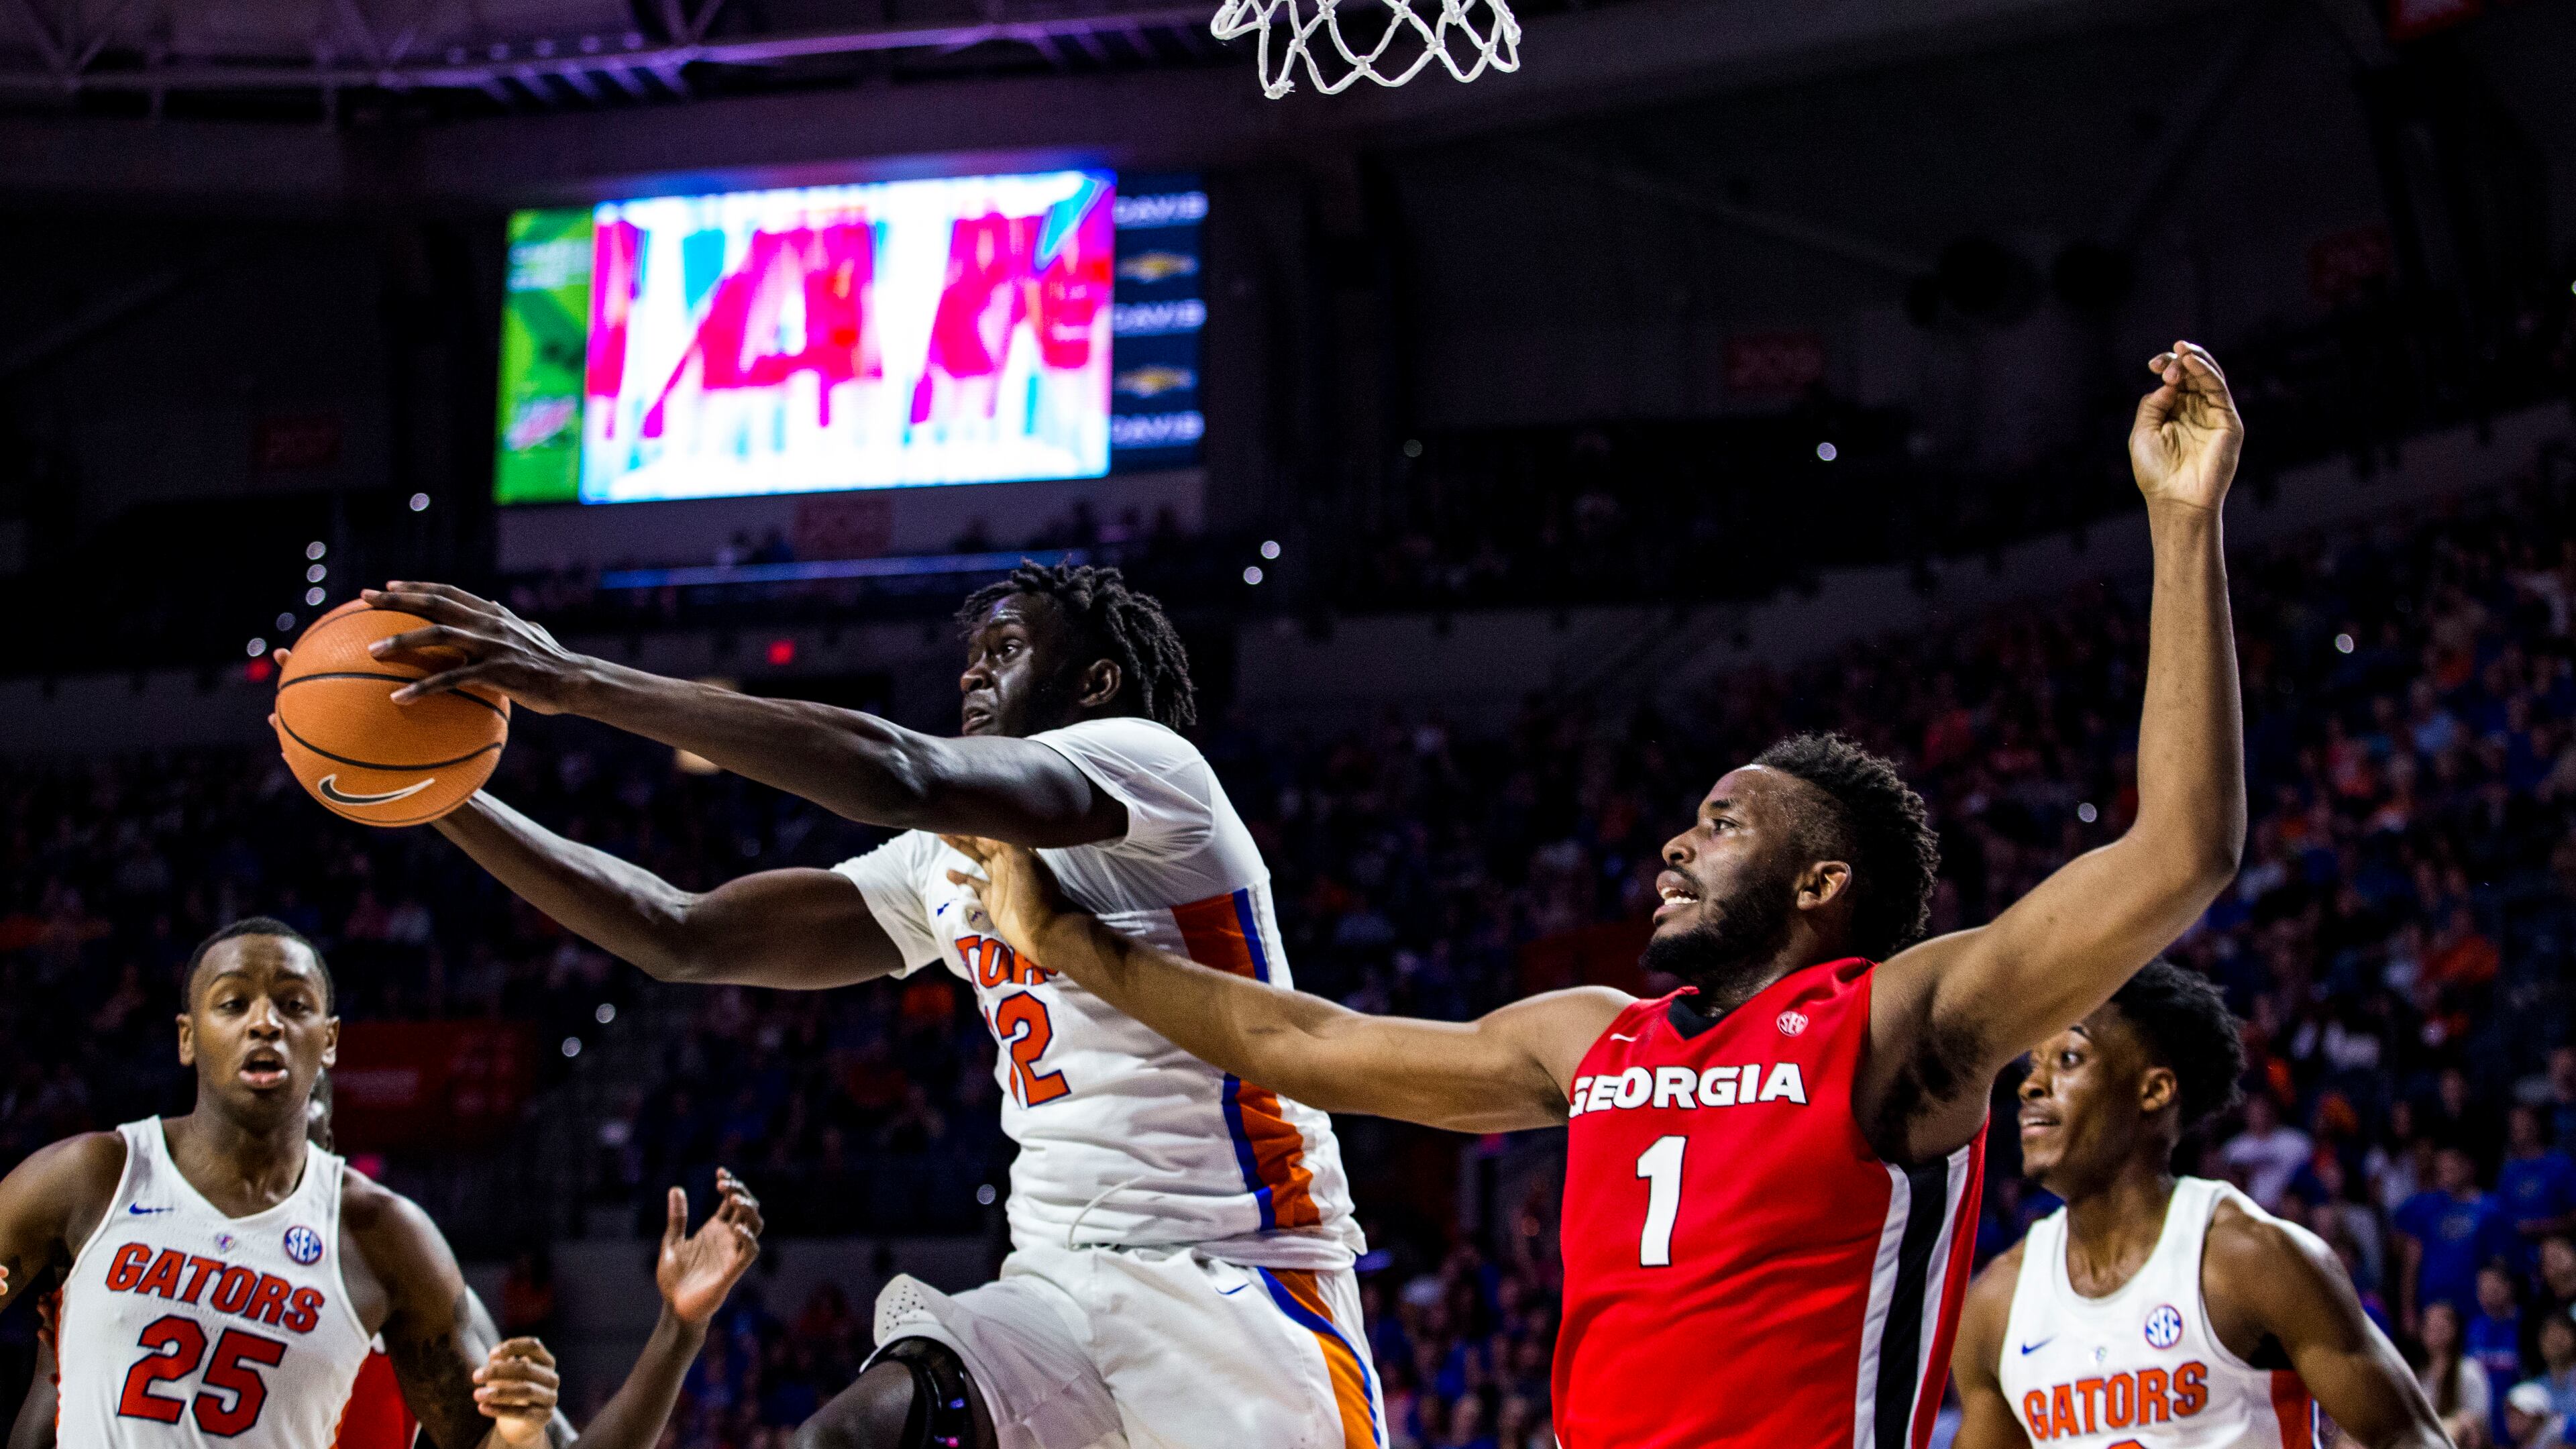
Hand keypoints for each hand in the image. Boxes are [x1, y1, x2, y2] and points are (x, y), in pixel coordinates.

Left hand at [360, 582, 591, 713]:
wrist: (575, 681)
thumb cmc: (553, 661)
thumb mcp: (531, 633)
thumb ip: (510, 624)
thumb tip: (502, 611)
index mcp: (493, 613)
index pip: (448, 592)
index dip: (416, 587)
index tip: (387, 587)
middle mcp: (489, 622)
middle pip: (435, 604)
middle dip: (396, 600)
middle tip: (364, 599)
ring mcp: (491, 645)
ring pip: (438, 635)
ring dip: (401, 641)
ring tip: (371, 652)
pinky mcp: (495, 672)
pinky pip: (451, 679)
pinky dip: (422, 687)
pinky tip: (399, 698)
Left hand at [471, 1338, 559, 1445]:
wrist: (517, 1425)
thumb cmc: (509, 1391)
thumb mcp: (503, 1374)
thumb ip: (499, 1361)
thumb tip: (494, 1356)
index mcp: (545, 1362)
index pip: (533, 1346)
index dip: (513, 1347)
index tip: (492, 1355)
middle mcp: (552, 1378)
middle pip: (526, 1368)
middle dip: (498, 1371)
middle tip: (475, 1376)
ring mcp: (551, 1398)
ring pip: (526, 1390)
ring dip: (498, 1392)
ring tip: (476, 1394)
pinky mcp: (545, 1416)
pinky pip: (522, 1412)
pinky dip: (500, 1409)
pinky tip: (482, 1408)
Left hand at [658, 1169, 762, 1324]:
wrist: (674, 1307)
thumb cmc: (674, 1278)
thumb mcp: (671, 1243)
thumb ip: (677, 1218)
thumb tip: (676, 1189)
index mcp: (714, 1228)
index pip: (731, 1200)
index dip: (731, 1184)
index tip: (720, 1172)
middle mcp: (727, 1237)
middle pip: (747, 1208)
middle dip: (741, 1192)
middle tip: (725, 1183)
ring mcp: (732, 1252)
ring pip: (755, 1225)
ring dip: (749, 1211)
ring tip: (734, 1200)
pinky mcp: (733, 1269)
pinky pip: (750, 1251)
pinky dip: (748, 1238)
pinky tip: (736, 1228)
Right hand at [943, 835, 1072, 956]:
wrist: (1044, 932)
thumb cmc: (1037, 895)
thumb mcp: (1026, 864)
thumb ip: (1008, 845)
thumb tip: (985, 832)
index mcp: (1018, 853)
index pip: (993, 834)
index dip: (977, 826)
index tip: (960, 816)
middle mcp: (1008, 864)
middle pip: (983, 844)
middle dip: (966, 834)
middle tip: (944, 823)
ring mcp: (999, 882)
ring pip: (977, 860)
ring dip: (962, 849)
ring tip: (943, 837)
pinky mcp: (992, 900)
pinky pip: (974, 885)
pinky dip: (962, 879)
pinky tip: (949, 873)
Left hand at [2128, 341, 2242, 512]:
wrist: (2176, 499)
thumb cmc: (2156, 472)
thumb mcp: (2143, 433)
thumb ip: (2153, 405)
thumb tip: (2168, 382)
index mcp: (2175, 413)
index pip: (2176, 380)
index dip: (2167, 367)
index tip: (2153, 365)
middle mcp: (2196, 412)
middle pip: (2194, 375)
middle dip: (2180, 362)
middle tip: (2166, 359)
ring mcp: (2213, 416)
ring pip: (2210, 378)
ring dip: (2196, 361)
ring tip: (2182, 351)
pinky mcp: (2228, 422)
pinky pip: (2219, 391)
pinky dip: (2207, 373)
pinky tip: (2192, 363)